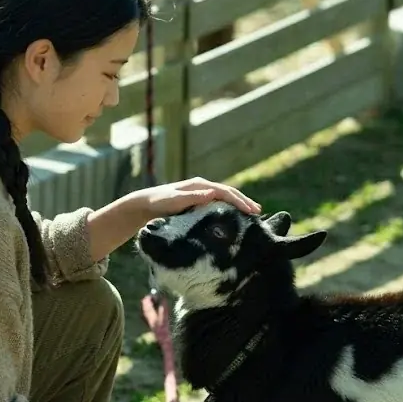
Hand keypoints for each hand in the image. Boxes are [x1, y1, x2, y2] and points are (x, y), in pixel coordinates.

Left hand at [136, 177, 260, 221]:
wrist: (144, 204)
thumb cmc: (158, 203)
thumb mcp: (173, 201)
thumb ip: (192, 198)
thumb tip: (213, 193)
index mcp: (199, 185)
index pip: (225, 192)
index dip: (239, 201)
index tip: (251, 211)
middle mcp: (202, 187)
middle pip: (228, 192)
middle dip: (244, 201)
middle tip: (258, 212)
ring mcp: (200, 193)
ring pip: (225, 197)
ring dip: (239, 204)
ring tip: (252, 214)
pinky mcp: (197, 201)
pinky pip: (218, 203)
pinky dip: (229, 208)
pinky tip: (235, 216)